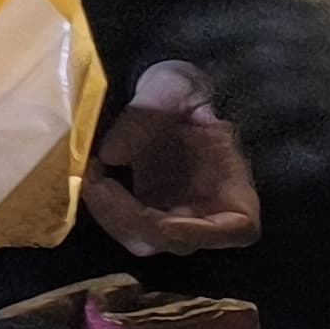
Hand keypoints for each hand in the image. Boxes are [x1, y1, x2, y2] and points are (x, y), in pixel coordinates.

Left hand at [83, 58, 260, 257]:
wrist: (160, 93)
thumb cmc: (181, 88)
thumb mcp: (171, 85)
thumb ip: (148, 114)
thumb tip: (110, 156)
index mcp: (233, 184)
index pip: (238, 228)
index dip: (206, 234)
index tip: (166, 222)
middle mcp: (207, 210)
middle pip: (177, 242)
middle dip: (134, 219)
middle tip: (99, 180)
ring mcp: (174, 214)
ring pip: (144, 240)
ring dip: (112, 216)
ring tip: (91, 174)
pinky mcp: (143, 211)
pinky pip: (122, 226)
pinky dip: (104, 209)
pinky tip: (91, 176)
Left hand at [166, 0, 329, 235]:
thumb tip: (281, 24)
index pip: (293, 4)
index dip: (226, 17)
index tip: (179, 31)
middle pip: (274, 47)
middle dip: (215, 65)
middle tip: (171, 86)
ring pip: (280, 97)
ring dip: (236, 114)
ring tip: (209, 129)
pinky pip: (309, 153)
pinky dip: (272, 162)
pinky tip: (254, 170)